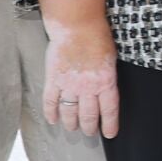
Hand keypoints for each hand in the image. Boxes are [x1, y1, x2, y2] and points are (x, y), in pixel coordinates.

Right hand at [41, 0, 119, 138]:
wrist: (77, 26)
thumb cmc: (97, 37)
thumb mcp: (110, 59)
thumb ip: (107, 76)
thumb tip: (106, 88)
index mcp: (106, 82)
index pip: (109, 110)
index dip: (109, 124)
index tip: (108, 134)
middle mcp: (88, 88)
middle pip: (88, 115)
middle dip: (88, 127)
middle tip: (88, 132)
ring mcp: (69, 85)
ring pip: (69, 112)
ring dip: (71, 123)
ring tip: (72, 127)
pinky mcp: (53, 80)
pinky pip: (51, 102)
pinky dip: (51, 113)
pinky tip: (52, 119)